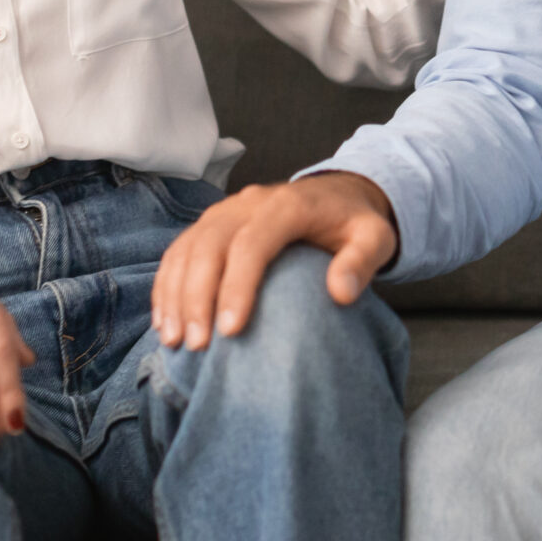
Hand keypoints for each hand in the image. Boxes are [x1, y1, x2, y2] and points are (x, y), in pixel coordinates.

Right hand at [152, 172, 398, 350]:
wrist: (337, 195)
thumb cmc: (354, 224)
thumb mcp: (375, 237)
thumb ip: (363, 260)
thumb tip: (341, 293)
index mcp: (287, 206)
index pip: (252, 244)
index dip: (238, 287)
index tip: (232, 331)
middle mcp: (248, 203)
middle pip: (210, 246)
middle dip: (198, 297)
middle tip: (198, 346)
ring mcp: (225, 212)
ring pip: (187, 248)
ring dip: (175, 295)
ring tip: (175, 341)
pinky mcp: (211, 224)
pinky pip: (179, 251)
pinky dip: (167, 286)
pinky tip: (165, 322)